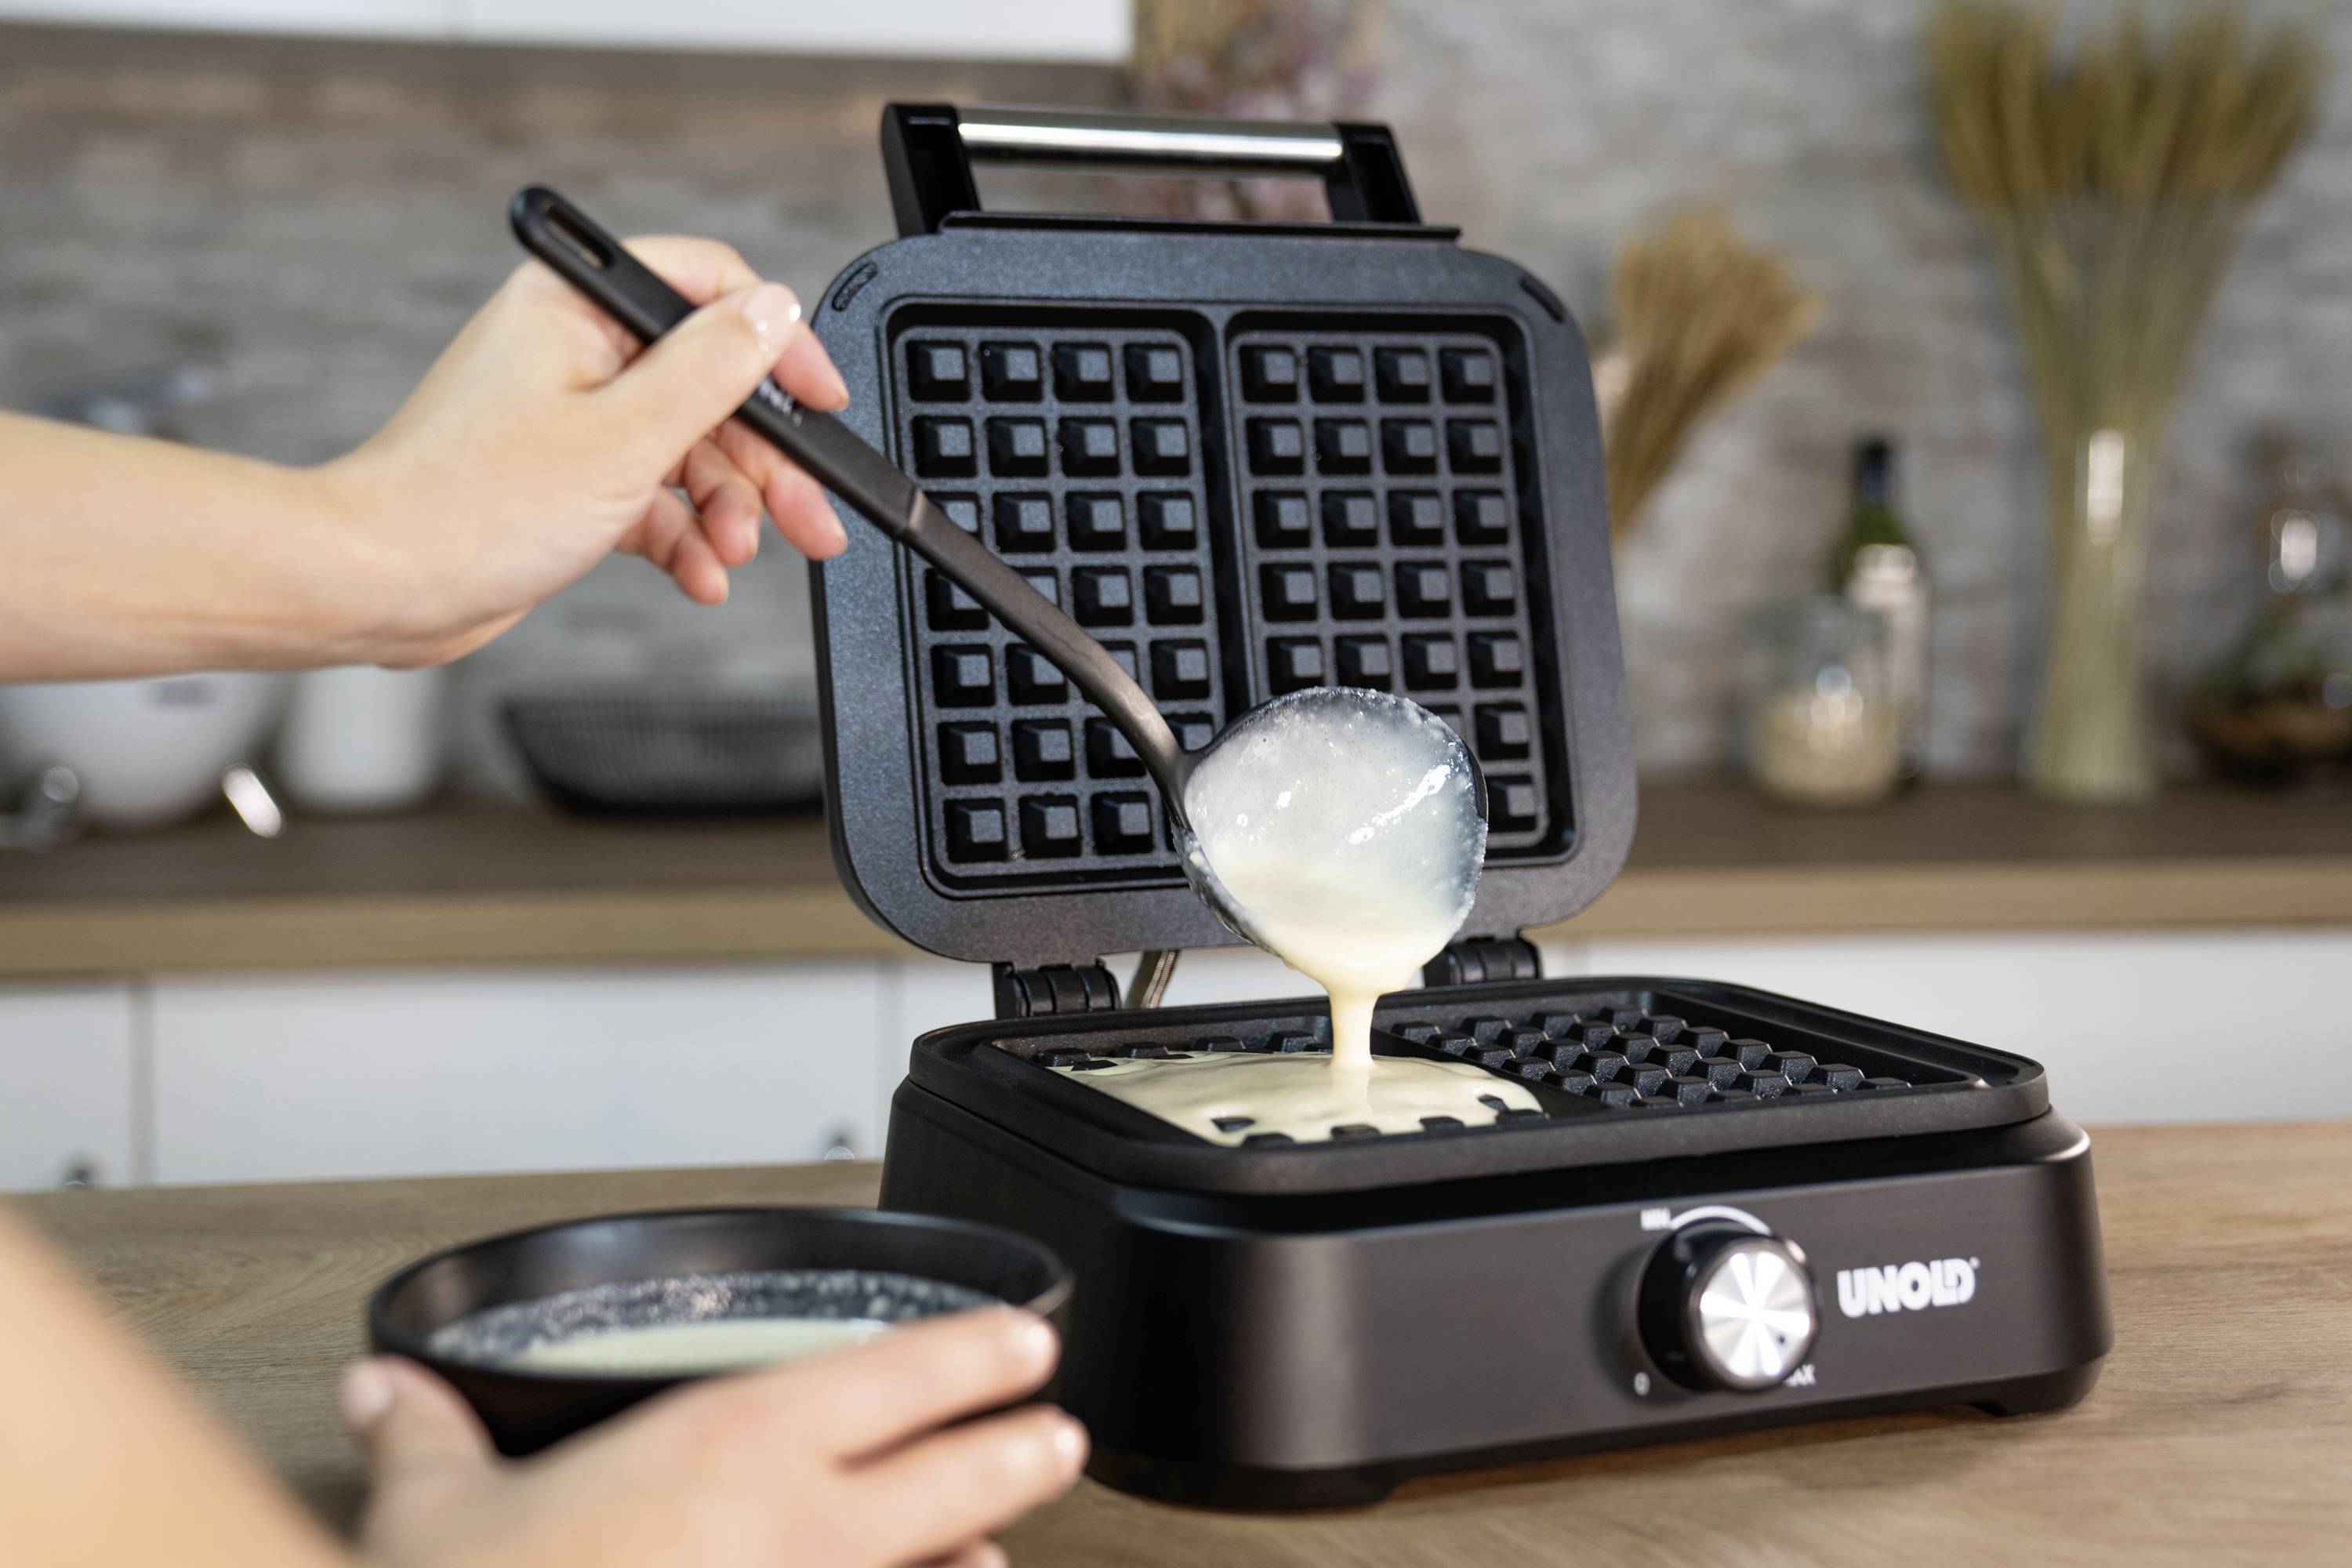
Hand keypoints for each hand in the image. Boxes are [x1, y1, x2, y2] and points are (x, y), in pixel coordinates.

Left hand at [321, 237, 853, 666]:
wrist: (381, 584)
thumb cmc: (468, 506)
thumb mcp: (623, 435)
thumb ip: (713, 369)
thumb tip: (775, 312)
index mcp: (577, 306)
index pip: (710, 290)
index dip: (778, 347)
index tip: (819, 402)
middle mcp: (573, 350)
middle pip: (710, 385)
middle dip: (765, 461)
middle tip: (810, 513)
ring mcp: (570, 416)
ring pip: (687, 450)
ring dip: (726, 509)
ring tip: (736, 554)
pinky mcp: (566, 478)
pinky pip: (651, 497)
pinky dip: (683, 538)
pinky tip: (700, 574)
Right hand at [342, 1308, 1085, 1567]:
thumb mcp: (433, 1516)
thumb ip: (427, 1441)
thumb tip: (384, 1392)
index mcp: (732, 1449)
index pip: (896, 1377)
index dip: (975, 1355)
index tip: (1026, 1342)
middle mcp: (798, 1533)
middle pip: (959, 1479)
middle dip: (1019, 1452)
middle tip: (1061, 1434)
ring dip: (971, 1561)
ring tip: (995, 1554)